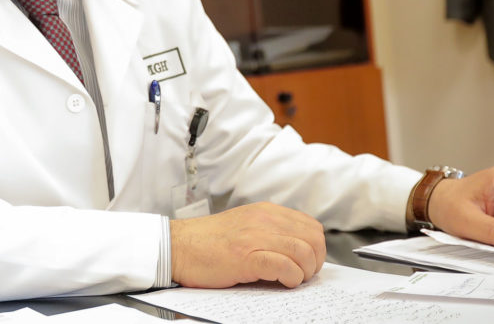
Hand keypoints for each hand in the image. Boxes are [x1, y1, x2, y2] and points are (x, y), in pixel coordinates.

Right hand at [170, 202, 325, 288]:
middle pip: (314, 239)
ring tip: (292, 280)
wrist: (177, 246)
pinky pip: (285, 266)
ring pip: (304, 252)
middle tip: (301, 275)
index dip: (316, 249)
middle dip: (315, 262)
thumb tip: (297, 250)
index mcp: (266, 212)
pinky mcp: (246, 257)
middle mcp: (264, 220)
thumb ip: (269, 231)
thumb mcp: (245, 226)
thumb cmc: (208, 242)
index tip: (306, 263)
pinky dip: (291, 278)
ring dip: (304, 272)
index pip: (311, 227)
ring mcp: (256, 237)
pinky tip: (282, 282)